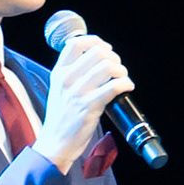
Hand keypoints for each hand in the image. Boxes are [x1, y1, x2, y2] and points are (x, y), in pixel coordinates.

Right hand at [34, 34, 133, 173]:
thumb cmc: (60, 118)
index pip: (76, 43)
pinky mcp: (90, 106)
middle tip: (117, 68)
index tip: (105, 49)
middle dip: (114, 57)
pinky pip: (114, 86)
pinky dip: (126, 83)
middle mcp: (67, 79)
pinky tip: (127, 87)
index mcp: (58, 72)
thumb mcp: (58, 89)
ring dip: (122, 70)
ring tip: (123, 78)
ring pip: (108, 66)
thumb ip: (71, 73)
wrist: (56, 143)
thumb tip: (95, 60)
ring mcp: (78, 92)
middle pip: (97, 52)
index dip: (96, 41)